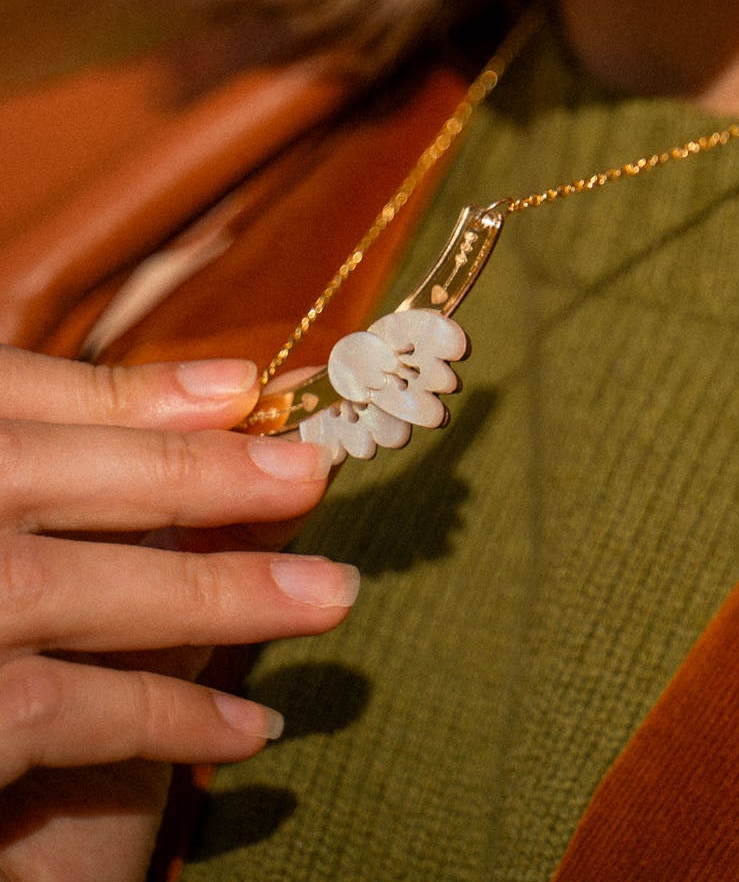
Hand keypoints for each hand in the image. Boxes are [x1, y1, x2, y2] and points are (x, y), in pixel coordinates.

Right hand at [0, 345, 357, 881]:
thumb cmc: (8, 627)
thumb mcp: (32, 535)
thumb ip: (100, 476)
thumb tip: (234, 404)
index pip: (15, 398)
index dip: (129, 393)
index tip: (244, 386)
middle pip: (34, 470)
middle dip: (185, 469)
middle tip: (312, 471)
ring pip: (58, 587)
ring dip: (208, 588)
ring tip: (330, 596)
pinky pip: (55, 707)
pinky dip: (163, 714)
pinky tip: (250, 729)